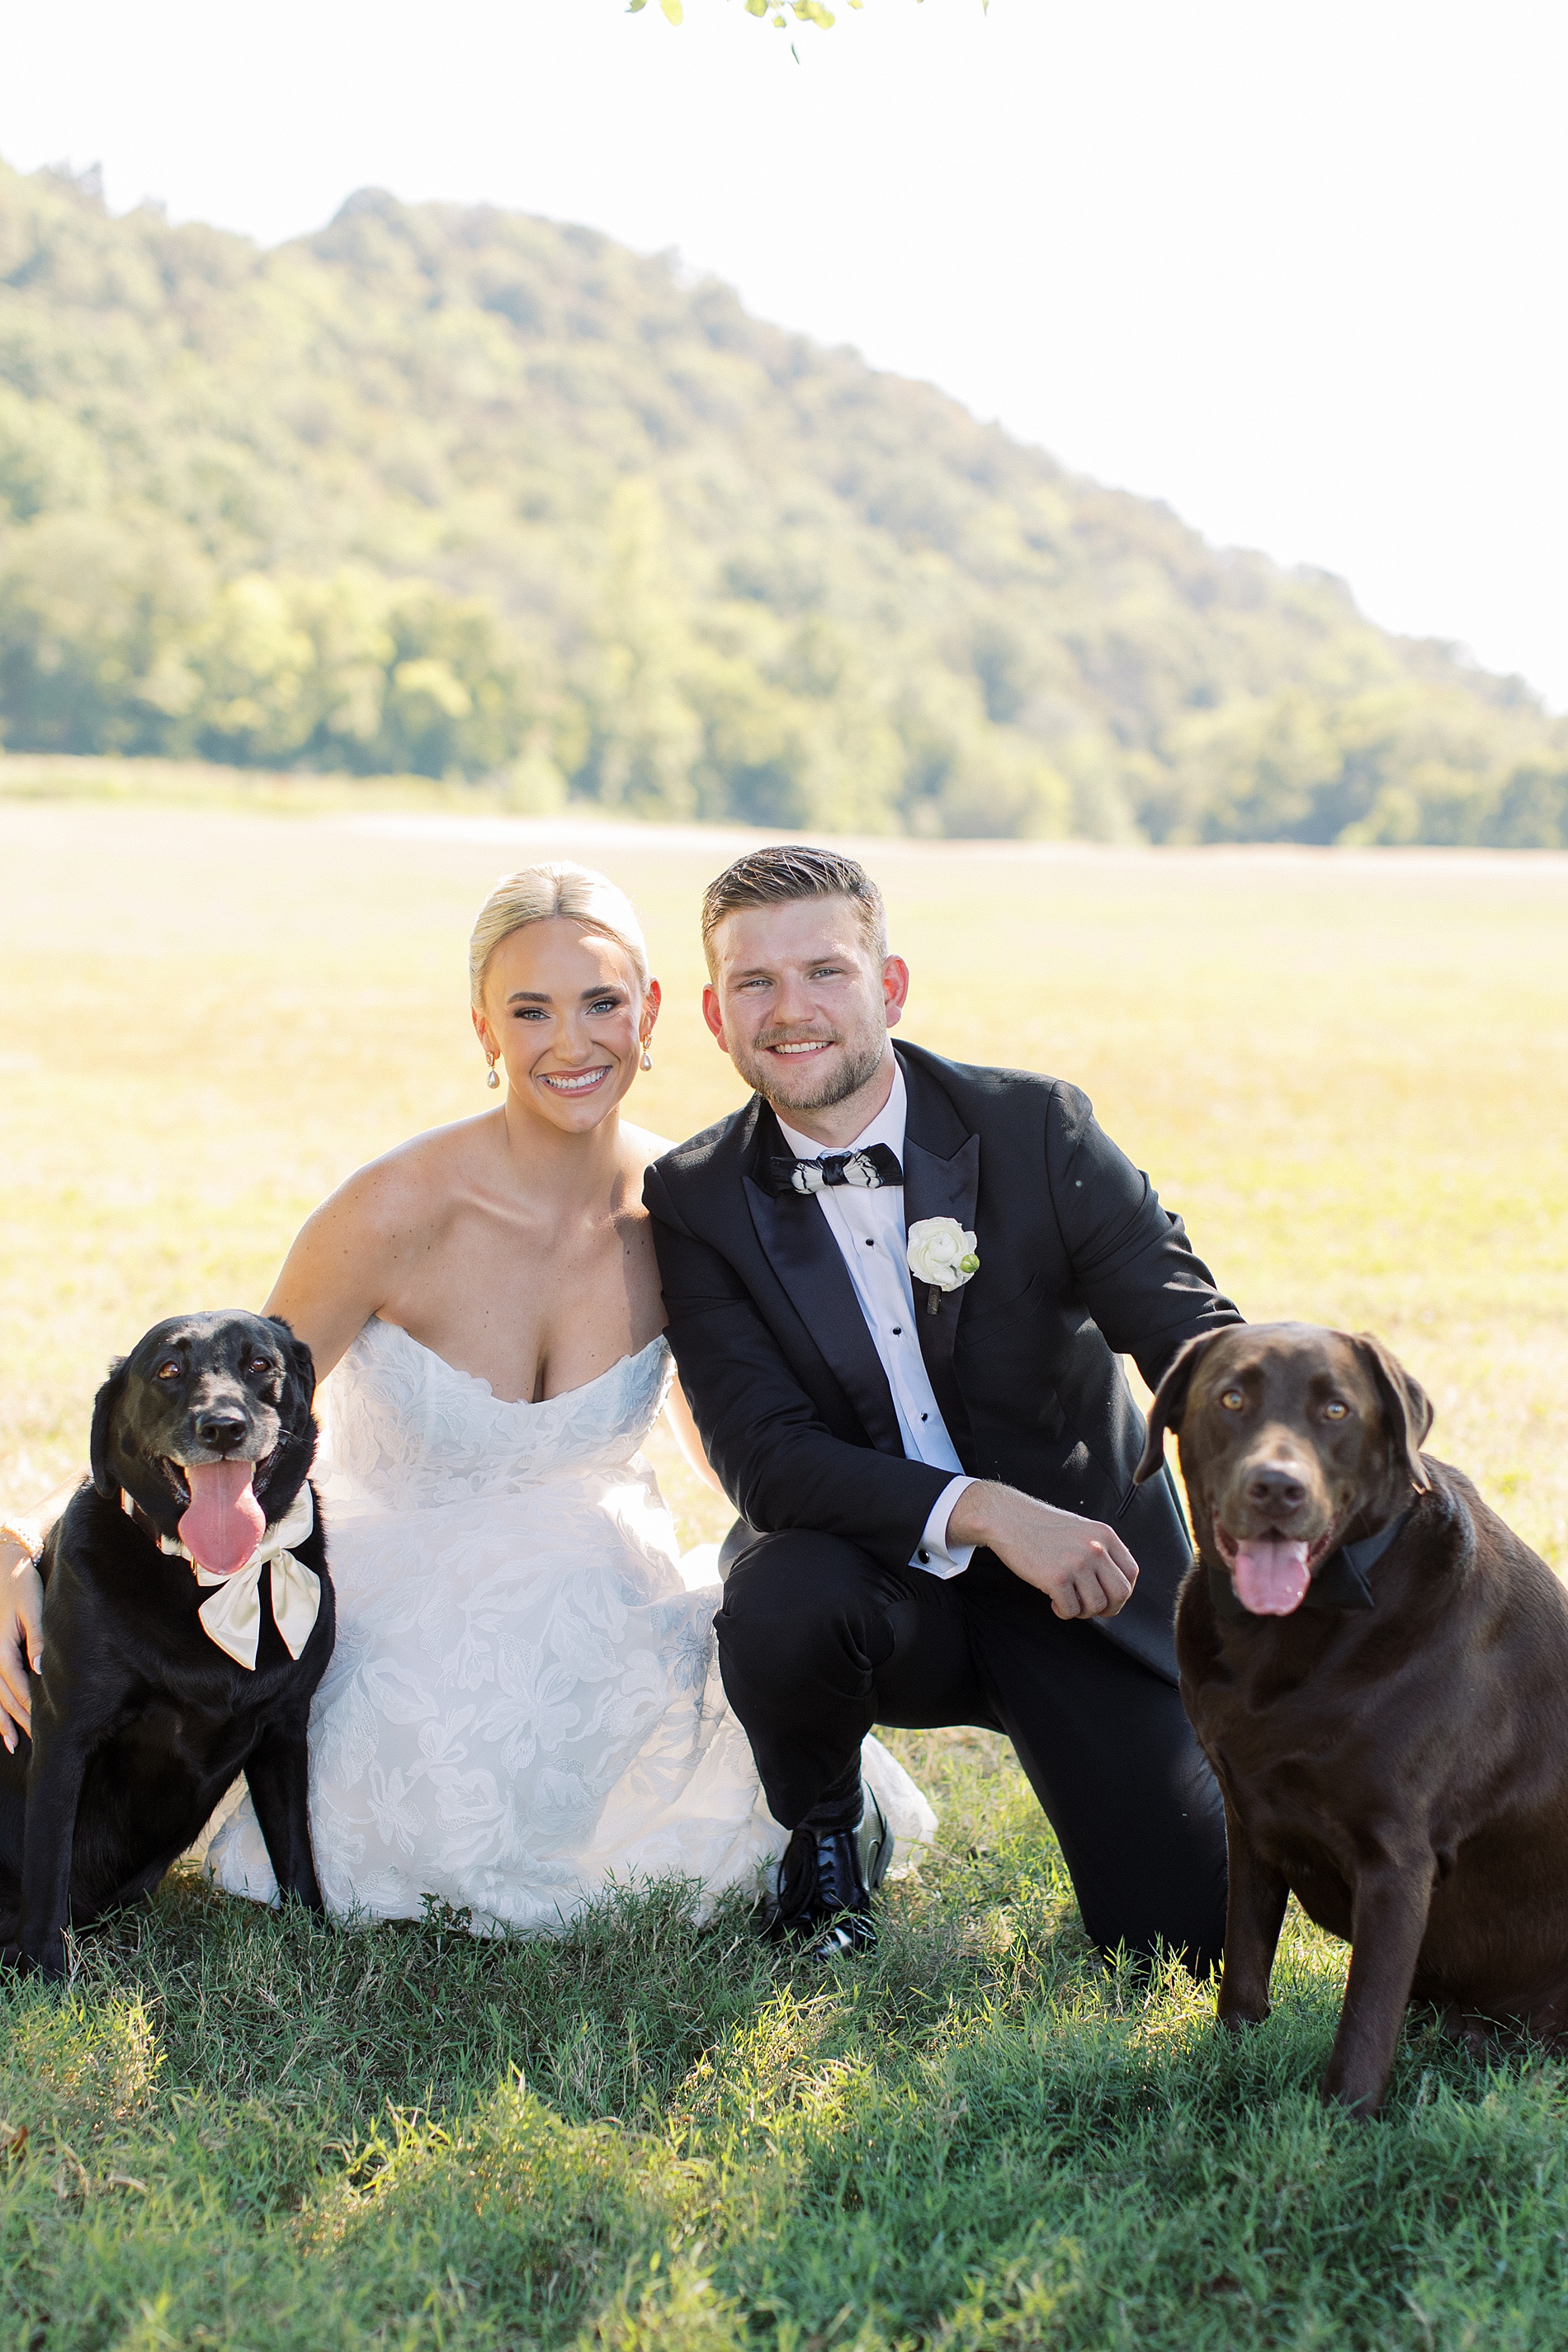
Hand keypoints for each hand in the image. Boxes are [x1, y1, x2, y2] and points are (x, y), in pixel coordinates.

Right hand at [0, 1542, 42, 1749]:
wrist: (2, 1563)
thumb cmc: (20, 1584)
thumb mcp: (31, 1608)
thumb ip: (37, 1639)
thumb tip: (41, 1669)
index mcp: (1, 1649)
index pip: (17, 1687)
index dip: (29, 1709)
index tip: (43, 1729)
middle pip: (4, 1697)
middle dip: (18, 1721)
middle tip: (32, 1745)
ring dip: (2, 1720)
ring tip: (11, 1744)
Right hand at [947, 1481, 1138, 1619]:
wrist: (1008, 1519)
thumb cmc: (1042, 1527)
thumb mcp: (1082, 1530)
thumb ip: (1101, 1551)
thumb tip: (1113, 1584)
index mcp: (1104, 1535)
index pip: (1130, 1573)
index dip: (1122, 1592)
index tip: (1108, 1596)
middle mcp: (1095, 1548)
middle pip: (1120, 1594)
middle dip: (1108, 1608)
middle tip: (1090, 1607)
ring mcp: (1076, 1563)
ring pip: (1096, 1606)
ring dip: (1082, 1611)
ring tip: (1067, 1600)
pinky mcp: (1056, 1578)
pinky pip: (1071, 1610)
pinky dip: (1063, 1612)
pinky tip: (1053, 1600)